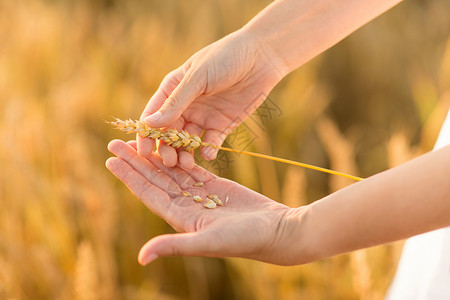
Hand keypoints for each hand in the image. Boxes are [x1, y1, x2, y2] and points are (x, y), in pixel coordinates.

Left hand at [106, 139, 303, 264]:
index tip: (111, 159)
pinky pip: (192, 168)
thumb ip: (174, 246)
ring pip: (172, 171)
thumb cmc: (245, 240)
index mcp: (180, 218)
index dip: (129, 177)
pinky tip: (168, 144)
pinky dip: (180, 155)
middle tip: (115, 142)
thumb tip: (142, 257)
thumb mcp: (207, 242)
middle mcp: (186, 206)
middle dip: (135, 161)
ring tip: (138, 139)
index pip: (148, 193)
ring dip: (154, 155)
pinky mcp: (216, 186)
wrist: (276, 232)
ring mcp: (200, 195)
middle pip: (155, 179)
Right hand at [138, 29, 283, 168]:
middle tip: (169, 161)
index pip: (153, 115)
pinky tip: (208, 153)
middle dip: (167, 148)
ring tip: (187, 164)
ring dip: (185, 154)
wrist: (261, 56)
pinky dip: (208, 149)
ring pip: (188, 141)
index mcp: (173, 90)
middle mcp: (186, 105)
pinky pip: (211, 142)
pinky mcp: (223, 124)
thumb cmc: (225, 58)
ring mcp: (204, 116)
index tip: (143, 152)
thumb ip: (175, 102)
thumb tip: (150, 123)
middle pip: (169, 133)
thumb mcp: (197, 77)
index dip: (146, 134)